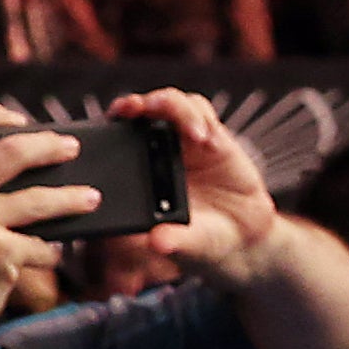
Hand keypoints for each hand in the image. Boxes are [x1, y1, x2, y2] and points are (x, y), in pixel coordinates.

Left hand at [121, 87, 277, 282]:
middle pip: (136, 113)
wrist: (244, 234)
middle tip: (136, 108)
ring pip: (168, 103)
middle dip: (131, 104)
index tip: (106, 128)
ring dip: (173, 107)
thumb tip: (157, 242)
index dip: (104, 129)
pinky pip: (199, 110)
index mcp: (139, 176)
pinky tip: (207, 138)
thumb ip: (175, 241)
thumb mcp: (189, 245)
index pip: (113, 143)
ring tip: (193, 131)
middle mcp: (157, 152)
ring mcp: (183, 140)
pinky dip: (198, 116)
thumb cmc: (205, 239)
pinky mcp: (212, 135)